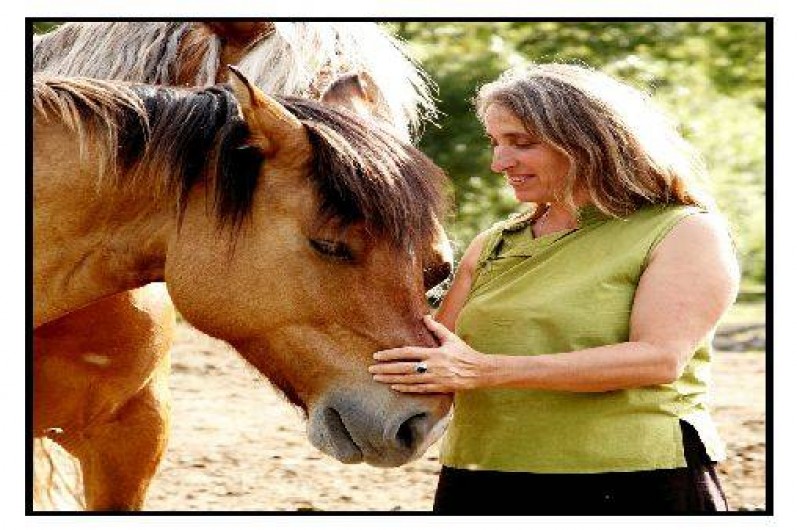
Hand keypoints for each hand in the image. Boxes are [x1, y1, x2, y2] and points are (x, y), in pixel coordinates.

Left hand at [369, 315, 489, 392]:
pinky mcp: (438, 388)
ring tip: (377, 378)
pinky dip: (405, 388)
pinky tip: (394, 387)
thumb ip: (437, 328)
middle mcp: (432, 367)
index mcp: (433, 353)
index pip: (407, 353)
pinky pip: (418, 389)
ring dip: (391, 379)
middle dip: (386, 369)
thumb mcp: (451, 338)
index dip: (391, 354)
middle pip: (404, 368)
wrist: (479, 371)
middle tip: (371, 369)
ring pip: (408, 380)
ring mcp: (434, 379)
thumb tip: (425, 316)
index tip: (377, 355)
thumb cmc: (464, 353)